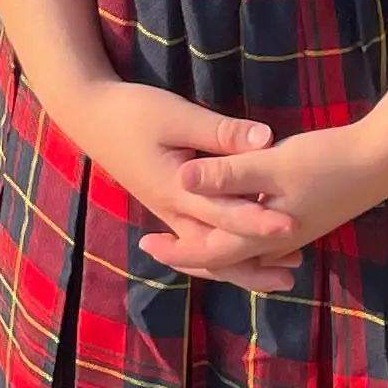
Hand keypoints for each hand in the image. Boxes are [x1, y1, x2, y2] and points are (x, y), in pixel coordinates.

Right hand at [89, 85, 299, 289]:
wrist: (91, 118)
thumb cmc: (133, 112)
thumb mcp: (177, 116)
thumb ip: (221, 132)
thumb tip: (265, 140)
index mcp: (176, 190)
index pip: (225, 214)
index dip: (259, 222)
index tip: (292, 225)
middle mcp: (173, 211)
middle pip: (218, 250)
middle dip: (257, 261)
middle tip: (296, 268)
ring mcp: (170, 214)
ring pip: (208, 254)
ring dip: (243, 266)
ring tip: (282, 275)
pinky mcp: (170, 209)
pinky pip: (201, 242)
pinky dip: (225, 255)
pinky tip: (250, 255)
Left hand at [172, 120, 385, 261]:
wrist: (382, 161)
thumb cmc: (327, 160)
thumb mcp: (271, 163)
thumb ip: (226, 173)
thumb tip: (182, 178)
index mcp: (261, 236)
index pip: (207, 254)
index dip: (175, 251)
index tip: (145, 242)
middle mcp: (273, 244)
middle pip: (222, 260)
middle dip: (188, 253)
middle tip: (155, 242)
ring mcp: (290, 234)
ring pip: (240, 251)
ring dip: (212, 246)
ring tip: (186, 233)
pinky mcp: (301, 219)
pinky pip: (257, 239)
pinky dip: (235, 236)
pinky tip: (230, 220)